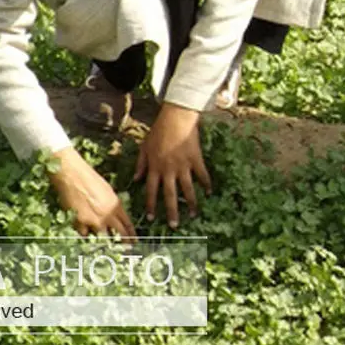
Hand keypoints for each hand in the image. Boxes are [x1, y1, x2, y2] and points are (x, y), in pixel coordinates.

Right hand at [49, 147, 135, 237]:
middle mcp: (108, 214)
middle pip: (120, 234)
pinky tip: (82, 227)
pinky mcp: (80, 223)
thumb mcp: (107, 192)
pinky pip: (84, 233)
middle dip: (124, 242)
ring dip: (101, 238)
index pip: (128, 224)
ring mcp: (94, 220)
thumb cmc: (89, 179)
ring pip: (102, 237)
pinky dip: (84, 232)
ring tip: (100, 240)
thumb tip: (114, 217)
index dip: (132, 234)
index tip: (135, 241)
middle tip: (127, 249)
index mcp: (116, 205)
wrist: (72, 176)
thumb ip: (112, 206)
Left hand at [135, 103, 210, 227]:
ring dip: (190, 203)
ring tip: (193, 214)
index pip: (151, 191)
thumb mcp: (144, 148)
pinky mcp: (195, 160)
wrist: (176, 119)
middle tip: (174, 226)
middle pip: (169, 195)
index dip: (151, 205)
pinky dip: (206, 184)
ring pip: (187, 189)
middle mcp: (168, 170)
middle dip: (171, 211)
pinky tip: (209, 193)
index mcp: (154, 167)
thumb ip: (140, 164)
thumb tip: (135, 180)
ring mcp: (183, 166)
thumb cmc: (158, 132)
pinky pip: (202, 175)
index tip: (151, 218)